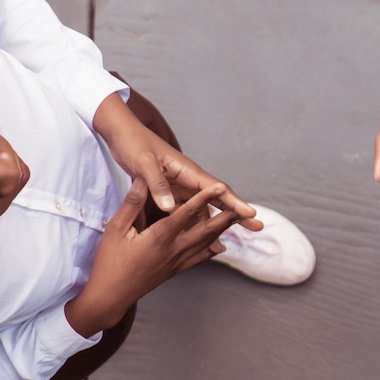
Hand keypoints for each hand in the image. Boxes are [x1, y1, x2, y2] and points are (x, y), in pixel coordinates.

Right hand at [64, 179, 241, 336]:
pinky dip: (211, 250)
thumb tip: (143, 180)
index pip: (187, 213)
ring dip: (222, 231)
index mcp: (160, 237)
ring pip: (206, 244)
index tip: (220, 187)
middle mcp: (174, 250)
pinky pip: (199, 259)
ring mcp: (176, 262)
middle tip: (245, 207)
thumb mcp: (116, 229)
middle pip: (207, 230)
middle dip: (226, 217)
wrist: (111, 296)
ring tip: (237, 220)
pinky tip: (219, 246)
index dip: (205, 198)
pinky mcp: (175, 271)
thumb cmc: (109, 262)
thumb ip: (132, 204)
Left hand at [93, 93, 260, 230]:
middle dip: (237, 213)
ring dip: (217, 221)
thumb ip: (157, 185)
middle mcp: (188, 178)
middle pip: (218, 199)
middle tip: (258, 228)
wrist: (121, 134)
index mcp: (187, 170)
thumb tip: (171, 209)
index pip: (217, 189)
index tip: (251, 214)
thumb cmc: (134, 145)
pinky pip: (186, 208)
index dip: (235, 203)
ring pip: (203, 207)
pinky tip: (196, 235)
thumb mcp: (143, 164)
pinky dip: (194, 221)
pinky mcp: (169, 190)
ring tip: (225, 244)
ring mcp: (180, 185)